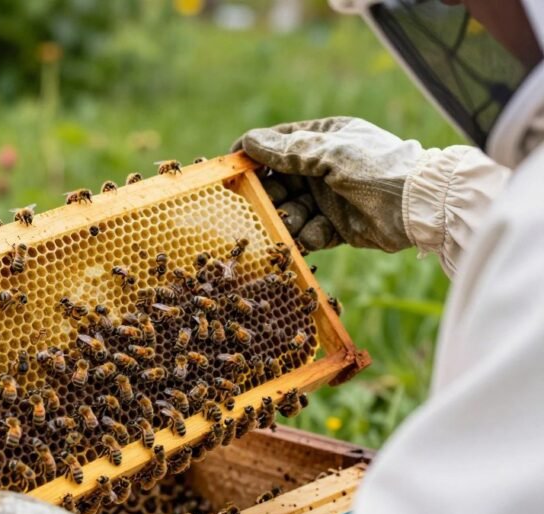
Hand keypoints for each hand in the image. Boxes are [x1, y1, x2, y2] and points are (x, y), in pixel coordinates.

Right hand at [232, 116, 427, 252]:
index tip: (231, 166)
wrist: (420, 207)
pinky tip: (308, 237)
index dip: (253, 154)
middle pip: (279, 181)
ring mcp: (329, 198)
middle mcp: (323, 167)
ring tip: (288, 223)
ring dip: (286, 218)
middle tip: (255, 205)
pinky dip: (305, 236)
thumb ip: (289, 151)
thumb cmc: (377, 168)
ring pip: (290, 209)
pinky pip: (308, 232)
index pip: (278, 143)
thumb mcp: (330, 153)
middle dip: (267, 194)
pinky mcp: (336, 227)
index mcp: (324, 139)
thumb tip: (248, 142)